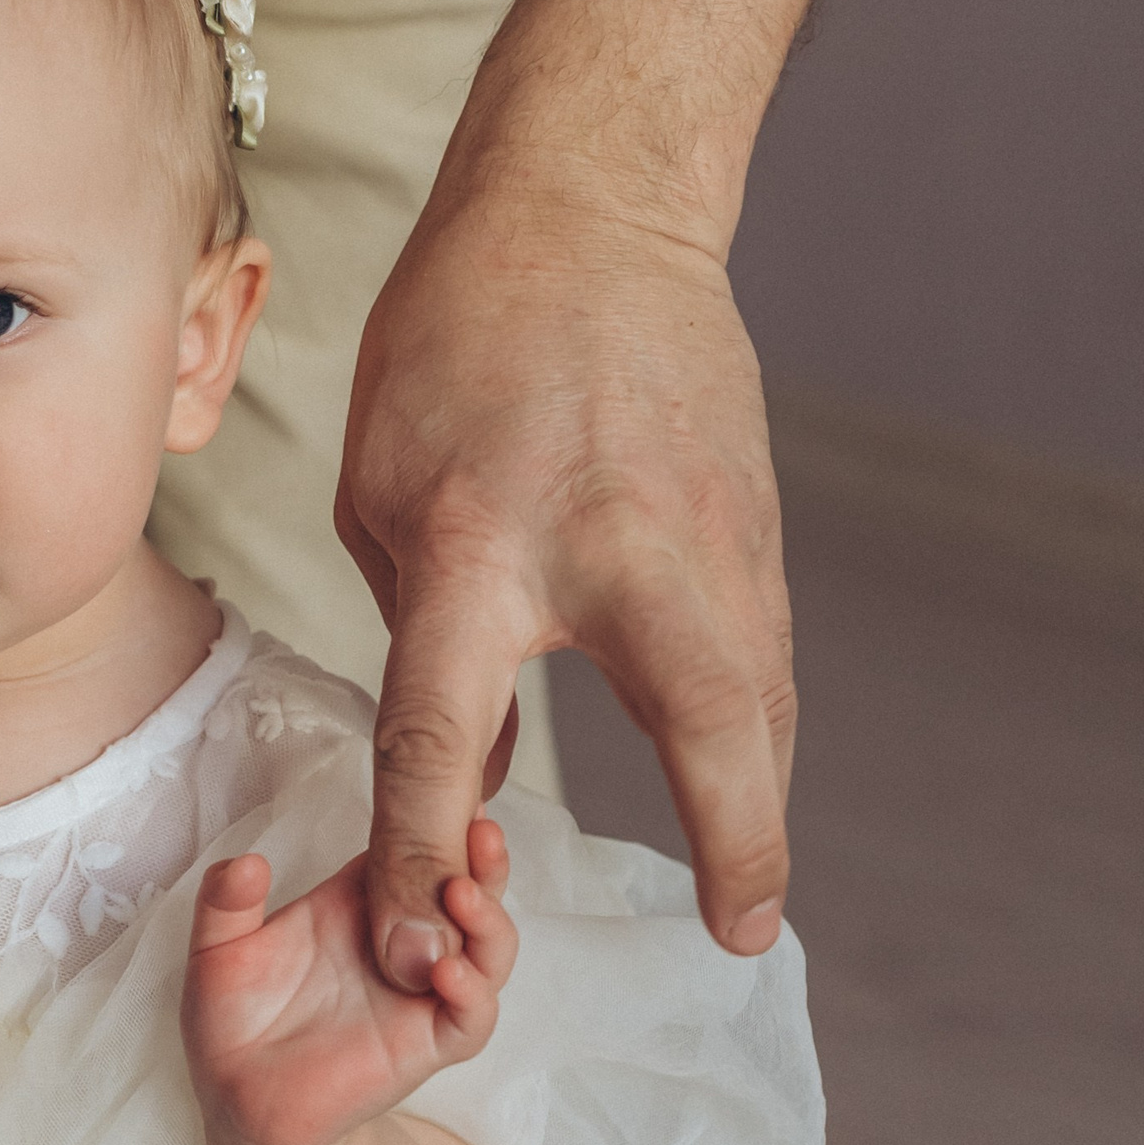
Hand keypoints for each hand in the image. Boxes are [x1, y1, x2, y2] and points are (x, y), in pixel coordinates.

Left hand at [182, 821, 515, 1144]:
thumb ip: (226, 903)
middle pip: (466, 885)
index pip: (413, 846)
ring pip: (485, 945)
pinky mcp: (424, 1044)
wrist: (238, 1105)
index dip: (436, 816)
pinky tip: (451, 970)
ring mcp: (420, 991)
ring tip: (463, 892)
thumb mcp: (216, 950)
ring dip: (487, 916)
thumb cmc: (230, 1020)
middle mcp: (402, 938)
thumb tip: (248, 862)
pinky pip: (469, 1017)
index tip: (450, 783)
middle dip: (481, 856)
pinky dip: (472, 992)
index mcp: (357, 901)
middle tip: (479, 826)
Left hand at [337, 188, 793, 990]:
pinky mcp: (752, 518)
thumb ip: (424, 643)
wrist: (586, 211)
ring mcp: (704, 529)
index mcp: (474, 541)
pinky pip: (761, 647)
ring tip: (746, 890)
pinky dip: (758, 724)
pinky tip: (747, 778)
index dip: (417, 845)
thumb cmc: (451, 347)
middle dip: (732, 832)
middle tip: (744, 929)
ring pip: (759, 690)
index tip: (419, 933)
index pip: (436, 725)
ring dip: (758, 795)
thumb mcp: (382, 494)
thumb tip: (469, 770)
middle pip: (700, 715)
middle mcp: (609, 545)